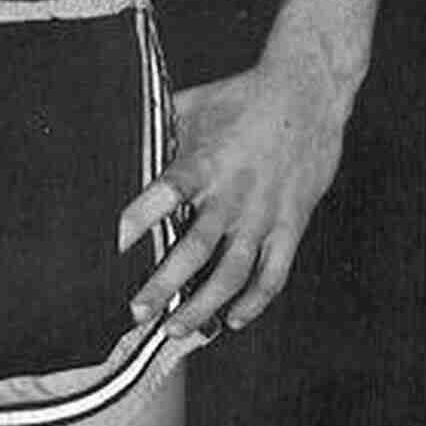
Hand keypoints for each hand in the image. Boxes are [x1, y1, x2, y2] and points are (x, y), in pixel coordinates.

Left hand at [117, 46, 346, 337]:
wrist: (307, 95)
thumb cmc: (241, 97)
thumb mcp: (193, 105)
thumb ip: (160, 130)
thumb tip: (121, 143)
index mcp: (205, 162)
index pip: (168, 191)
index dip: (143, 215)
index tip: (118, 242)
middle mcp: (233, 195)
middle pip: (195, 250)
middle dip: (165, 285)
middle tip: (137, 311)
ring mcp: (264, 215)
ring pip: (232, 274)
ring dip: (203, 306)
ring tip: (176, 330)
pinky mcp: (291, 225)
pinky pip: (273, 274)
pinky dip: (254, 302)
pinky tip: (232, 319)